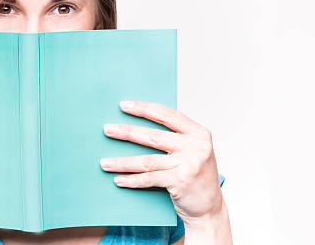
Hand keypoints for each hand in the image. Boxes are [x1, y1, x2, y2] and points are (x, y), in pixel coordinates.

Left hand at [100, 101, 223, 223]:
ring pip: (147, 160)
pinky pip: (149, 178)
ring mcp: (189, 165)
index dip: (144, 109)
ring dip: (123, 162)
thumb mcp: (191, 151)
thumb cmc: (195, 176)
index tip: (124, 105)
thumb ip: (173, 138)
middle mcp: (196, 147)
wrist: (210, 208)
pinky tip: (118, 179)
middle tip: (107, 130)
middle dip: (127, 133)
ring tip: (105, 162)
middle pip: (153, 136)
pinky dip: (132, 179)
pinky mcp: (180, 182)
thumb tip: (136, 125)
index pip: (167, 115)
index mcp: (198, 133)